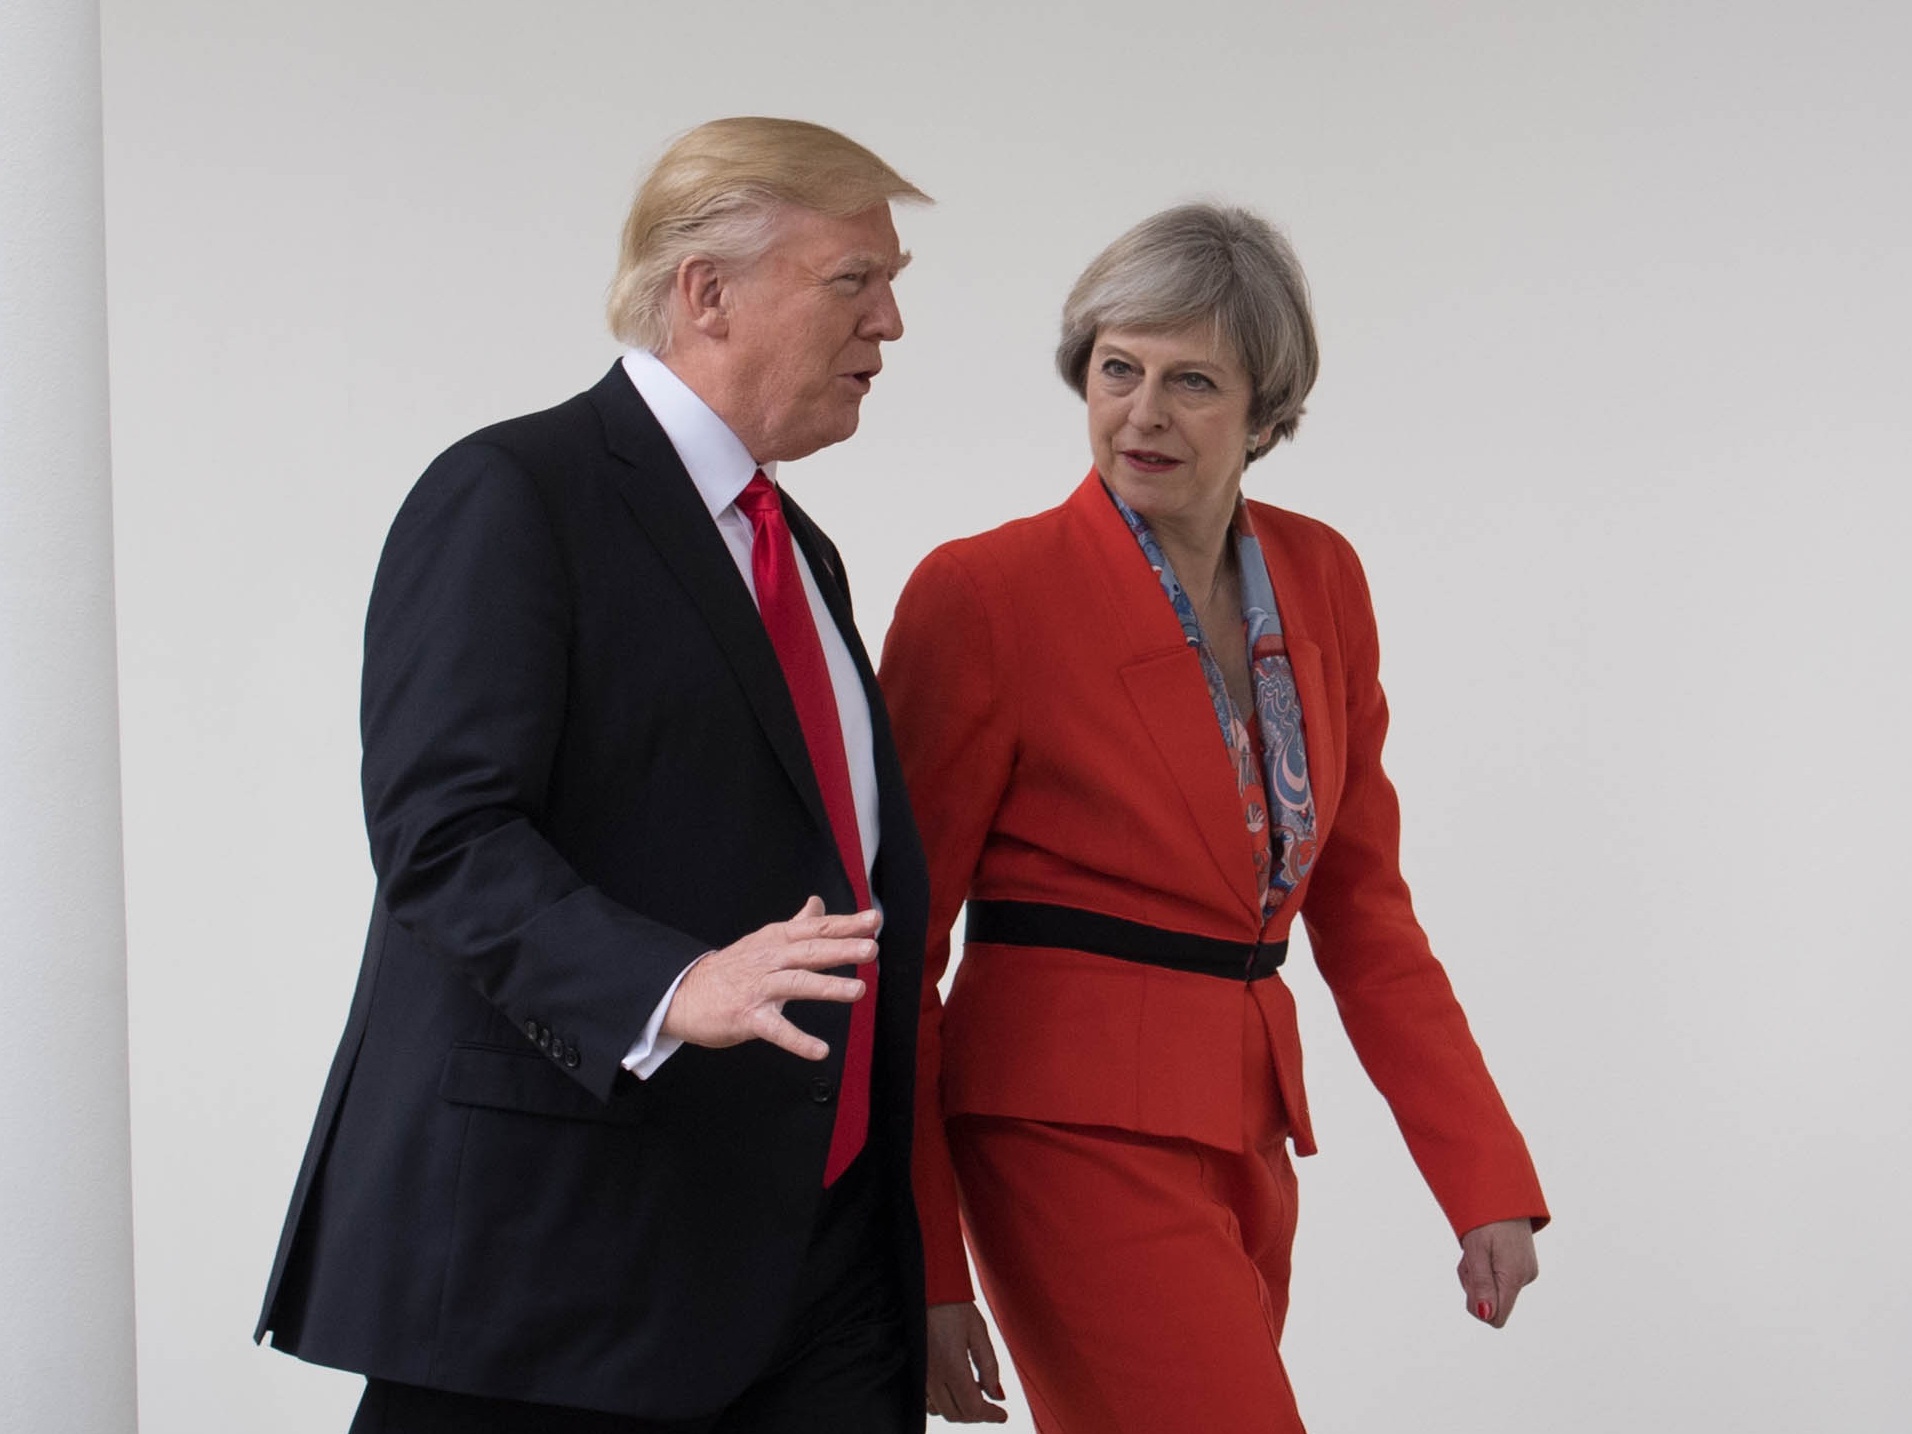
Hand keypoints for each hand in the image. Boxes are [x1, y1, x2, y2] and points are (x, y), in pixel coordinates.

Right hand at [659, 897, 876, 1060]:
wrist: (682, 993)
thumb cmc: (730, 969)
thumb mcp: (763, 939)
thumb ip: (796, 924)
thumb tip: (817, 903)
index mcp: (776, 940)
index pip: (816, 929)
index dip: (846, 924)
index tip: (873, 919)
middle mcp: (770, 960)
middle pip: (809, 952)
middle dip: (841, 950)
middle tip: (870, 949)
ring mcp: (758, 988)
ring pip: (796, 984)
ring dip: (827, 988)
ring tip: (857, 992)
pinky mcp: (748, 1017)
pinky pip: (776, 1029)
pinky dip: (798, 1040)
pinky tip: (819, 1050)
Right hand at [925, 1301, 1006, 1422]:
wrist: (926, 1286)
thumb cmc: (954, 1305)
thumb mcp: (979, 1331)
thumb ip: (989, 1366)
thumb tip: (998, 1396)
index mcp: (952, 1364)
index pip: (973, 1407)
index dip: (991, 1416)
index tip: (1003, 1415)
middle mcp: (933, 1374)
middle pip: (957, 1414)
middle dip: (977, 1415)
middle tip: (992, 1406)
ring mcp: (921, 1374)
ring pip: (941, 1411)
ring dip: (960, 1411)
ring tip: (975, 1396)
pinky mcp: (915, 1370)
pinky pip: (927, 1402)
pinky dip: (943, 1405)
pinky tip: (955, 1391)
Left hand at [1457, 1218, 1538, 1328]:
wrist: (1502, 1192)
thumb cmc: (1485, 1219)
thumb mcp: (1476, 1250)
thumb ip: (1481, 1284)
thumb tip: (1485, 1315)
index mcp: (1514, 1277)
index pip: (1496, 1318)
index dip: (1478, 1305)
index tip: (1471, 1278)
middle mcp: (1525, 1278)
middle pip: (1491, 1303)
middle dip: (1474, 1285)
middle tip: (1470, 1258)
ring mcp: (1526, 1272)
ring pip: (1493, 1289)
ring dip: (1478, 1274)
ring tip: (1476, 1249)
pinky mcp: (1523, 1265)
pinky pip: (1499, 1278)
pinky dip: (1487, 1267)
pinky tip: (1485, 1248)